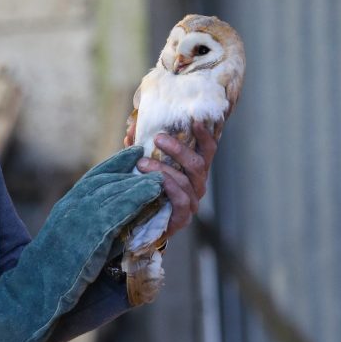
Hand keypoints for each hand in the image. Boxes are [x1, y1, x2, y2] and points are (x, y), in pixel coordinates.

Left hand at [134, 121, 216, 236]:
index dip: (205, 134)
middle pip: (197, 162)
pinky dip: (169, 188)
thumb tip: (133, 126)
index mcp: (193, 168)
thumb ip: (140, 144)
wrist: (138, 221)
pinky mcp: (184, 217)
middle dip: (178, 149)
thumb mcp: (142, 161)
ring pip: (185, 180)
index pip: (207, 149)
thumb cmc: (145, 185)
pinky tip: (155, 181)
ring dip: (163, 168)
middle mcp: (197, 183)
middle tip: (158, 138)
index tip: (195, 119)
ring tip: (141, 162)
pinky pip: (181, 200)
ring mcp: (193, 200)